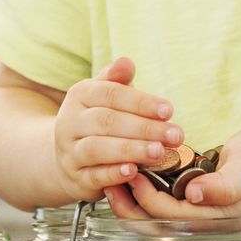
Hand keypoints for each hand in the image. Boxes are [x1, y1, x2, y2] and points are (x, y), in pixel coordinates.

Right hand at [53, 57, 181, 201]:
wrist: (66, 158)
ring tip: (159, 152)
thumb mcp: (103, 96)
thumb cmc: (97, 121)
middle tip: (174, 135)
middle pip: (107, 122)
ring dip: (131, 150)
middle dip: (144, 128)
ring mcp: (70, 152)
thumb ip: (116, 80)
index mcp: (80, 95)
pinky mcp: (75, 178)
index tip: (169, 110)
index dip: (141, 102)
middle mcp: (70, 122)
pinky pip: (93, 175)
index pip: (111, 94)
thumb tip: (126, 62)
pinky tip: (134, 171)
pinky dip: (113, 174)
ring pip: (97, 149)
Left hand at [105, 125, 240, 219]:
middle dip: (130, 206)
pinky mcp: (191, 202)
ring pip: (154, 220)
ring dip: (131, 203)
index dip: (150, 198)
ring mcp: (198, 214)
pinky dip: (141, 195)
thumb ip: (226, 183)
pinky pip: (160, 206)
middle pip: (157, 226)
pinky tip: (130, 177)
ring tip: (112, 180)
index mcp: (220, 217)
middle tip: (110, 180)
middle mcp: (205, 222)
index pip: (174, 216)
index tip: (134, 172)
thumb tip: (195, 194)